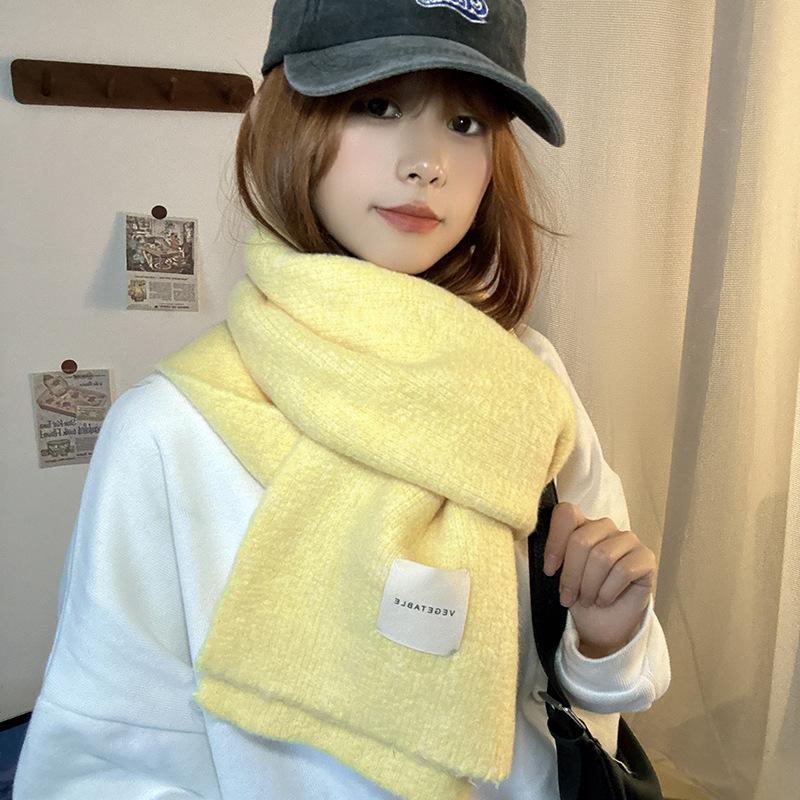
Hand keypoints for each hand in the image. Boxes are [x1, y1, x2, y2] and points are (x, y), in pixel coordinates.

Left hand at [543, 502, 655, 657]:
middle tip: (568, 597)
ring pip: (602, 556)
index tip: (549, 571)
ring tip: (587, 600)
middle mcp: (605, 526)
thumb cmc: (580, 595)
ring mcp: (627, 539)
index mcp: (580, 523)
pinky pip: (623, 570)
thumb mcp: (560, 576)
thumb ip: (553, 558)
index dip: (554, 542)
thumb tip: (542, 555)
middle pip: (581, 540)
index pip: (565, 513)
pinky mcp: (646, 557)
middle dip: (571, 575)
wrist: (603, 623)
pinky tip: (604, 600)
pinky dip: (608, 591)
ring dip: (589, 586)